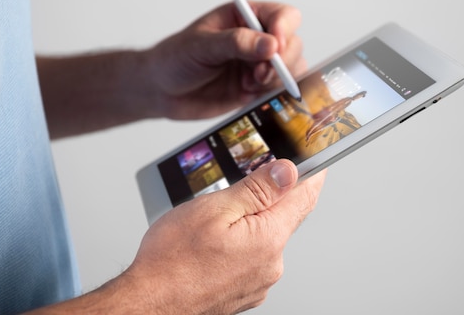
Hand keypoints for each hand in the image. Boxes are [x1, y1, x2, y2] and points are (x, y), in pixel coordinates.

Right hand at [115, 160, 325, 313]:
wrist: (148, 304)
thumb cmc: (172, 261)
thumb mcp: (214, 209)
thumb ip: (257, 189)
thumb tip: (288, 171)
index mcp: (268, 238)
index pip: (304, 197)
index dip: (311, 175)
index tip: (315, 162)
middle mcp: (270, 264)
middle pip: (282, 217)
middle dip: (266, 200)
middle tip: (238, 190)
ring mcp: (258, 281)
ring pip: (263, 238)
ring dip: (247, 224)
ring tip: (211, 225)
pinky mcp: (243, 291)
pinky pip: (250, 258)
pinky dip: (238, 245)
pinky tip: (211, 245)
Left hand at [146, 1, 306, 119]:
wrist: (162, 91)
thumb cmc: (175, 59)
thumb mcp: (200, 45)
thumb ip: (236, 43)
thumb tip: (270, 44)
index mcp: (244, 16)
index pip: (282, 16)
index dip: (285, 29)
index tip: (275, 47)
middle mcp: (257, 38)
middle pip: (293, 43)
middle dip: (282, 61)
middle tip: (258, 73)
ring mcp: (259, 64)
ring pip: (292, 68)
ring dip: (276, 79)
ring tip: (248, 84)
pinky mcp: (257, 88)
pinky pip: (280, 90)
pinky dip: (271, 94)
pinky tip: (248, 93)